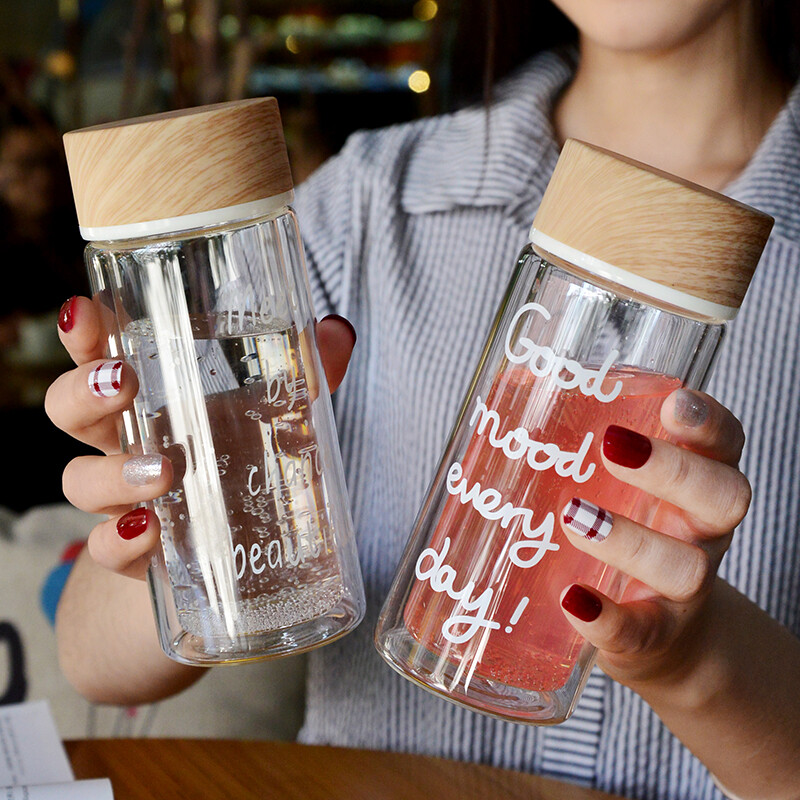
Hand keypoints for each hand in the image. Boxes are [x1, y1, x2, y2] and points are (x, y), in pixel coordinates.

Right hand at [45, 296, 356, 581]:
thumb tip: (337, 331)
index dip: (84, 334)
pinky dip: (118, 542)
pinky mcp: (137, 553)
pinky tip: (148, 532)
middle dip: (83, 392)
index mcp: (151, 398)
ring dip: (111, 473)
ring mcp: (126, 499)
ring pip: (79, 480)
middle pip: (69, 410)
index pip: (101, 356)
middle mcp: (127, 442)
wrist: (242, 550)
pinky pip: (105, 549)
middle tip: (122, 381)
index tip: (85, 312)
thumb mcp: (278, 412)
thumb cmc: (246, 457)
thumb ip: (307, 371)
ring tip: (162, 471)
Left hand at [558, 389, 750, 687]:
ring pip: (684, 566)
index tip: (672, 403)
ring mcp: (684, 589)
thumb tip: (508, 388)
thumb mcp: (619, 486)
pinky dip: (606, 618)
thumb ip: (587, 444)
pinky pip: (640, 630)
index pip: (724, 442)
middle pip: (722, 496)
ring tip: (572, 517)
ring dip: (630, 541)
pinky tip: (572, 600)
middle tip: (612, 447)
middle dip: (673, 469)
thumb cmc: (624, 534)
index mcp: (696, 482)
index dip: (707, 422)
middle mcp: (702, 531)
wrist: (656, 636)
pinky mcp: (655, 636)